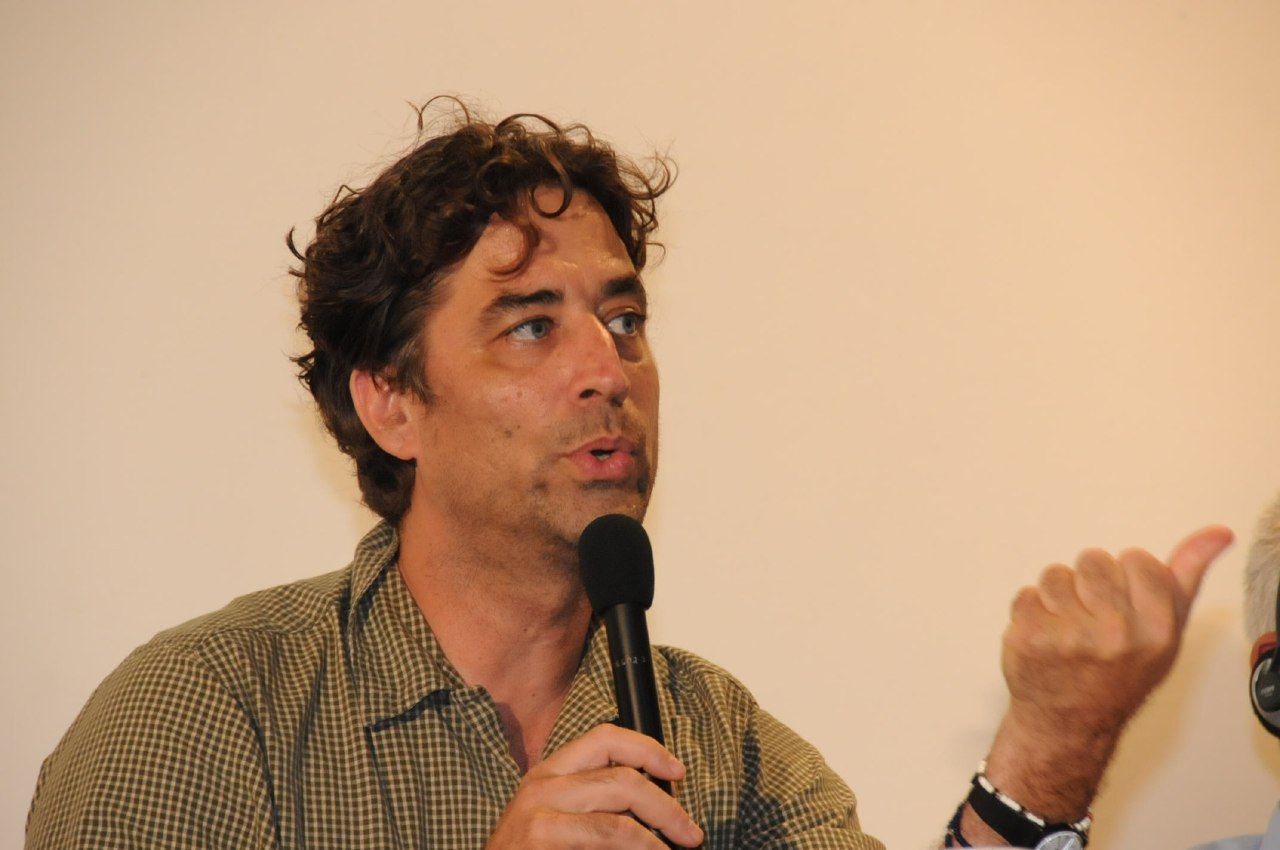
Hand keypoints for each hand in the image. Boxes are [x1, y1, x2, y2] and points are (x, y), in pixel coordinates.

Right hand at [485, 724, 703, 849]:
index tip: (677, 771)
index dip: (648, 749)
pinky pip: (605, 839)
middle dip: (667, 808)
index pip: (605, 738)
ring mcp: (538, 813)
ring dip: (657, 838)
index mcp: (550, 771)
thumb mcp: (558, 817)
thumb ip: (596, 802)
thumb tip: (656, 804)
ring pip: (619, 818)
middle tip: (690, 834)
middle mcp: (542, 784)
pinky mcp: (539, 838)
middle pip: (622, 778)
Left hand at [1001, 524, 1233, 738]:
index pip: (1137, 559)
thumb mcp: (1166, 631)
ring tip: (1068, 629)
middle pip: (1093, 560)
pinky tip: (1045, 639)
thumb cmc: (1121, 673)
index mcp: (1156, 629)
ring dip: (1058, 597)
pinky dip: (1032, 613)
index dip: (1125, 577)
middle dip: (1090, 583)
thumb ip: (1186, 577)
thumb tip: (1217, 533)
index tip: (1123, 604)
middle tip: (1093, 619)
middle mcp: (1115, 633)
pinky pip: (1026, 595)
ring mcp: (1069, 637)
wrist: (1070, 723)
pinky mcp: (1029, 638)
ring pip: (1056, 574)